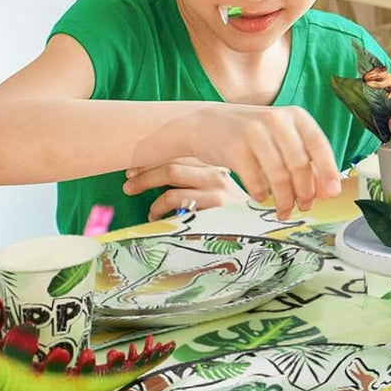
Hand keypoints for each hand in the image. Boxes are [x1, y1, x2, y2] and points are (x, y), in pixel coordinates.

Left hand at [122, 158, 247, 221]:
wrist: (263, 238)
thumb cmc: (234, 221)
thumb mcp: (217, 198)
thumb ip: (194, 185)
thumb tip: (160, 177)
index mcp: (216, 167)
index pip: (180, 152)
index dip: (153, 158)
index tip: (134, 169)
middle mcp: (217, 172)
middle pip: (173, 159)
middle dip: (144, 170)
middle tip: (127, 182)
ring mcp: (217, 187)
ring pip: (172, 174)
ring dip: (146, 184)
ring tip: (136, 197)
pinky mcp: (215, 205)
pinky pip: (175, 198)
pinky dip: (158, 207)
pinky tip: (155, 217)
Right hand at [180, 105, 342, 219]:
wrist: (205, 123)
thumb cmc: (251, 134)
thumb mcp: (281, 137)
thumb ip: (304, 159)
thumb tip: (326, 190)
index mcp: (295, 116)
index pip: (319, 144)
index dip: (328, 171)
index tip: (332, 193)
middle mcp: (276, 119)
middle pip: (299, 165)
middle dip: (305, 192)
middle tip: (305, 207)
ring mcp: (254, 132)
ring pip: (279, 176)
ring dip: (284, 200)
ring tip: (284, 210)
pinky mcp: (235, 148)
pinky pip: (256, 182)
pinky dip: (261, 195)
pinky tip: (261, 198)